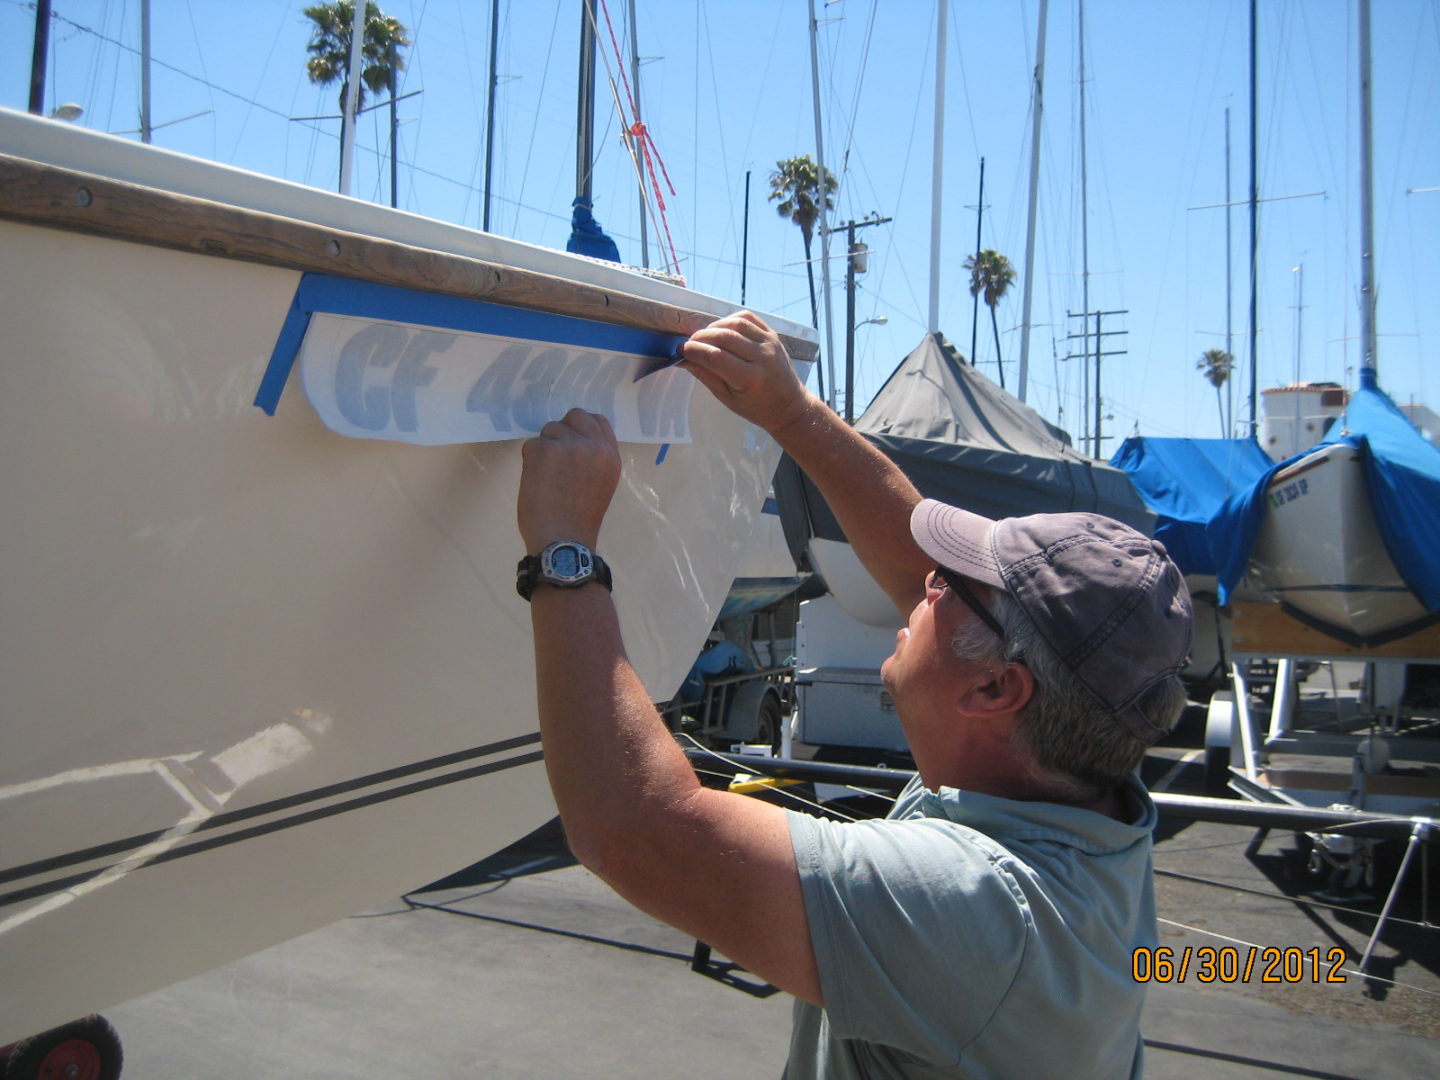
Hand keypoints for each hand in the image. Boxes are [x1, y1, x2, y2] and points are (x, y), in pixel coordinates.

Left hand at [518, 409, 621, 553]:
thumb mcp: (601, 483)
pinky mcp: (544, 449)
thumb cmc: (580, 519)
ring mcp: (568, 445)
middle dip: (563, 431)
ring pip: (550, 429)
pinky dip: (530, 460)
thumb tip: (575, 441)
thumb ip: (594, 458)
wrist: (563, 540)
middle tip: (555, 456)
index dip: (582, 428)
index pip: (598, 421)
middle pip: (574, 416)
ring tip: (547, 476)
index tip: (573, 441)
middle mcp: (593, 445)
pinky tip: (537, 482)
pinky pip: (532, 444)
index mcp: (610, 456)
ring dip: (545, 448)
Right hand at [679, 312, 816, 435]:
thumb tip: (682, 359)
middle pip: (724, 337)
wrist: (789, 405)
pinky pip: (748, 318)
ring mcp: (769, 343)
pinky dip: (730, 320)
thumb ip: (705, 375)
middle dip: (700, 337)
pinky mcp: (772, 335)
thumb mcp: (727, 398)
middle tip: (689, 344)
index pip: (715, 357)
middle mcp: (762, 357)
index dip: (694, 351)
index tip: (680, 351)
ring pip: (735, 323)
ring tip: (704, 337)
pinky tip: (721, 330)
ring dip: (714, 327)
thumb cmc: (756, 407)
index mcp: (750, 378)